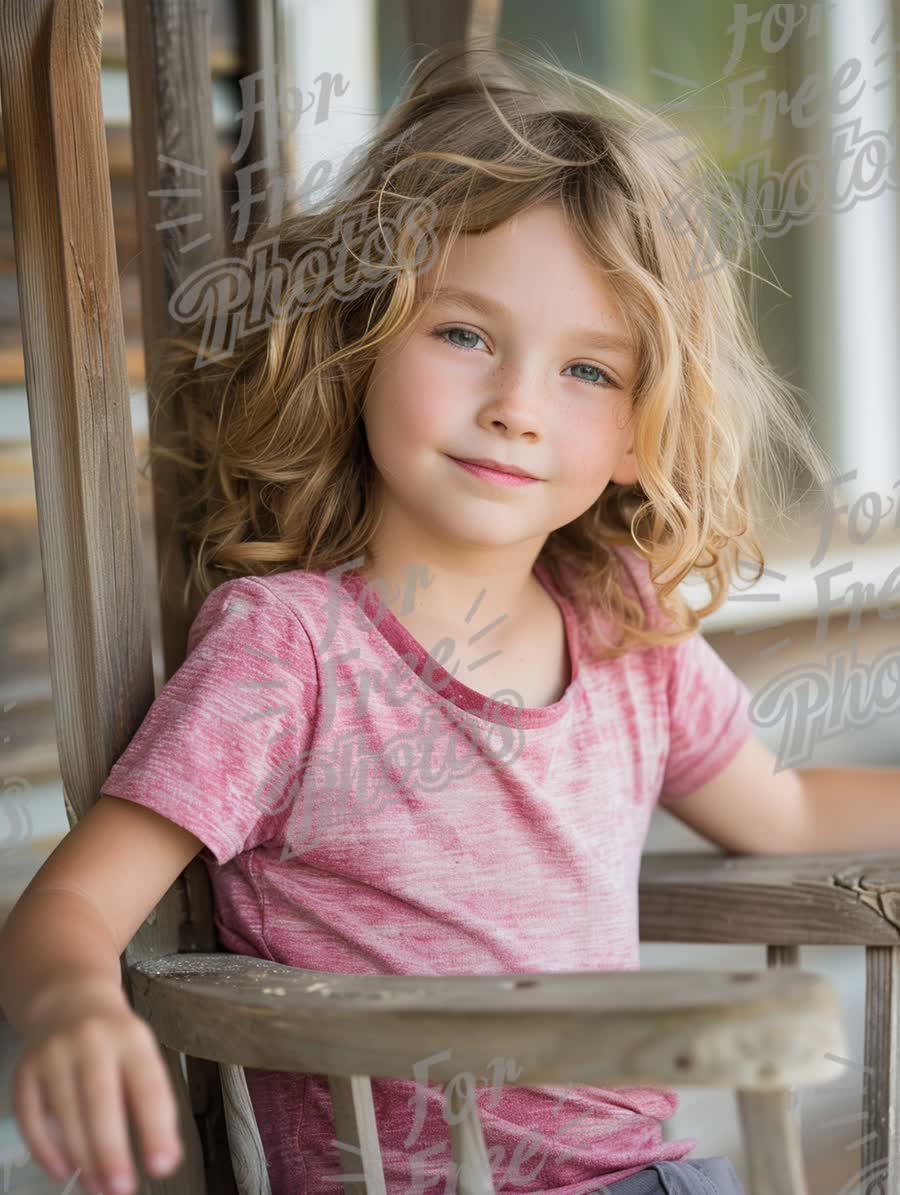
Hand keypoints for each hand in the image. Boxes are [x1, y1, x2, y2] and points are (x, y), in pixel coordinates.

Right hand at [12, 990, 183, 1194]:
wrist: (70, 1002)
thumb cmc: (115, 1043)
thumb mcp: (143, 1058)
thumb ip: (154, 1104)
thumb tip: (165, 1158)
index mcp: (131, 1038)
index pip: (148, 1085)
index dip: (156, 1128)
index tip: (163, 1165)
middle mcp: (92, 1041)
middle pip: (101, 1102)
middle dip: (111, 1152)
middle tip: (122, 1189)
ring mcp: (54, 1054)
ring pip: (67, 1115)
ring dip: (83, 1160)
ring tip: (98, 1188)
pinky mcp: (25, 1071)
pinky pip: (32, 1117)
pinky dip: (46, 1150)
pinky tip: (63, 1171)